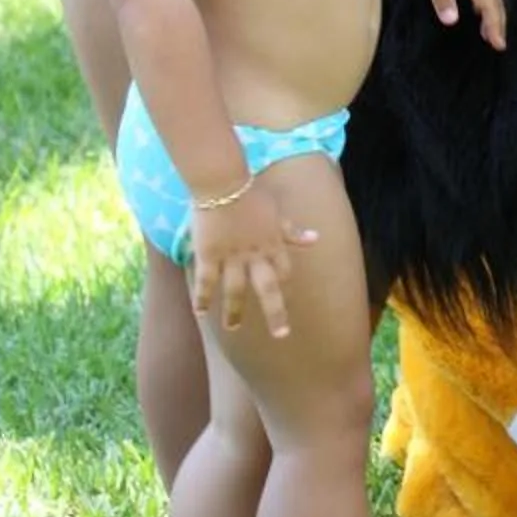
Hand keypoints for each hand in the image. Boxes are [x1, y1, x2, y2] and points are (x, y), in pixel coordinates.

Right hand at [188, 183, 315, 336]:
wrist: (223, 182)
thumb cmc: (250, 193)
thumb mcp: (276, 212)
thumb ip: (291, 231)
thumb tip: (315, 239)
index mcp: (273, 244)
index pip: (284, 271)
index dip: (284, 284)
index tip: (283, 296)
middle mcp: (255, 254)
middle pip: (268, 289)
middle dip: (275, 313)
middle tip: (281, 334)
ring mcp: (232, 257)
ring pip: (236, 291)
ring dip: (235, 311)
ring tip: (233, 328)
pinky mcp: (209, 255)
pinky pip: (207, 282)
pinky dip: (203, 298)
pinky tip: (200, 313)